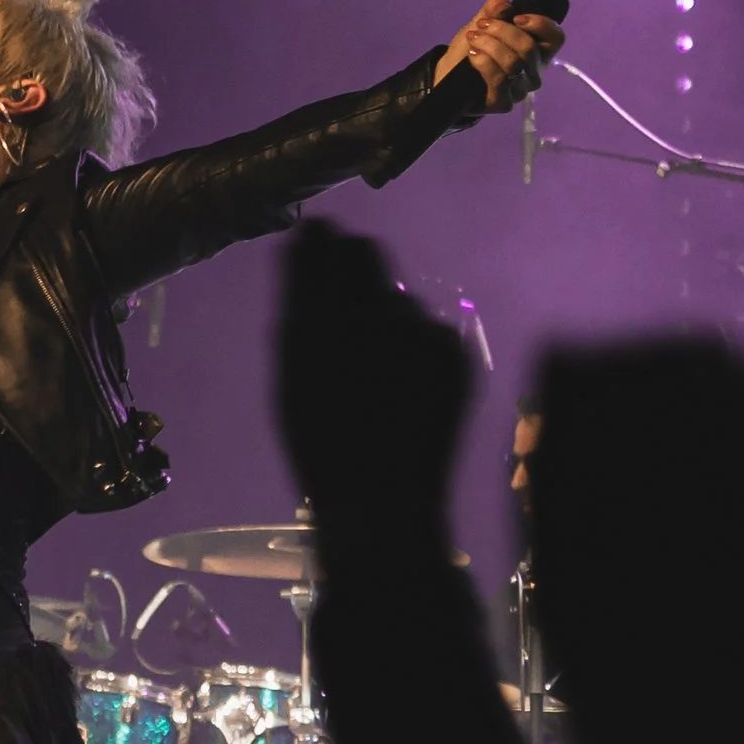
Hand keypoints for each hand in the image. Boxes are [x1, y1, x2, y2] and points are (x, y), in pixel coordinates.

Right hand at [275, 222, 470, 545]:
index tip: (317, 253)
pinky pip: (430, 331)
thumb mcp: (290, 373)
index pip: (326, 243)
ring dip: (387, 319)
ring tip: (377, 372)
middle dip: (357, 272)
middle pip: (369, 254)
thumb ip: (298, 300)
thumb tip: (305, 241)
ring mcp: (420, 331)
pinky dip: (417, 349)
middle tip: (347, 314)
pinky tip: (407, 387)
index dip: (321, 245)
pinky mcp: (454, 353)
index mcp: (324, 313)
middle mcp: (376, 311)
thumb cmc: (320, 441)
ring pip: (400, 299)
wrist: (381, 501)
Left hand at [432, 0, 565, 112]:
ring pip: (513, 63)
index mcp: (537, 51)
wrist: (446, 75)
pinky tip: (472, 55)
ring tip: (472, 38)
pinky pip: (499, 80)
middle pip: (529, 48)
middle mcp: (533, 72)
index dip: (540, 24)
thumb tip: (503, 3)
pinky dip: (483, 62)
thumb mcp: (481, 24)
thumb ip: (493, 10)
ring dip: (489, 45)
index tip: (516, 17)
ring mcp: (520, 90)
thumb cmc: (471, 48)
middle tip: (481, 25)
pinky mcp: (503, 102)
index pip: (556, 38)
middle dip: (502, 31)